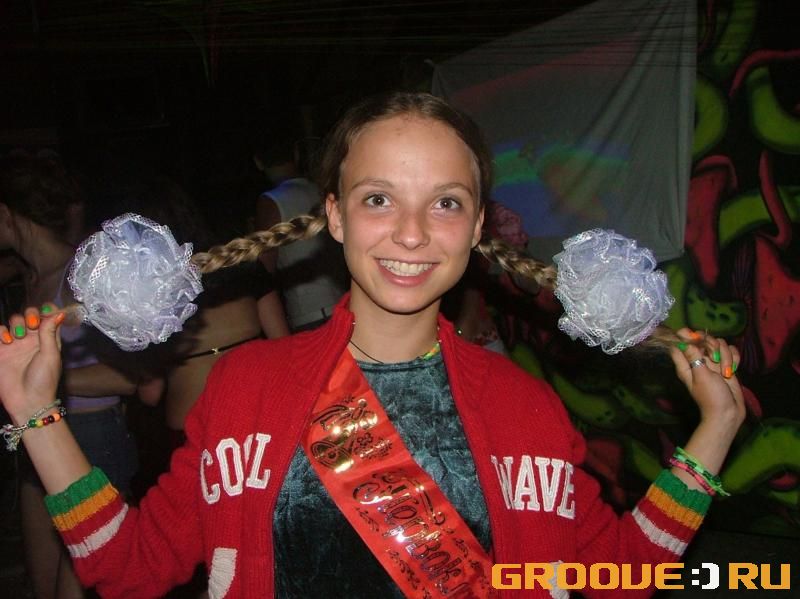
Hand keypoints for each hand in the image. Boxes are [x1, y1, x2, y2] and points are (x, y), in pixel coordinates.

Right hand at [0, 304, 63, 424]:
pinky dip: (1, 331)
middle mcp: (33, 339)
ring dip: (16, 324)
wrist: (27, 401)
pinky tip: (7, 341)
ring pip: (14, 321)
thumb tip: (60, 313)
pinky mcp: (2, 351)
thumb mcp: (51, 355)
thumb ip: (50, 333)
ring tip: (19, 337)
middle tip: (32, 325)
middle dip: (30, 314)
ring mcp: (17, 344)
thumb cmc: (44, 380)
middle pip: (30, 315)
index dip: (47, 310)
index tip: (45, 311)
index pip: (49, 317)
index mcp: (49, 339)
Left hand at [669, 328, 745, 439]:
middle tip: (715, 358)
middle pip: (702, 338)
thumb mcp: (701, 376)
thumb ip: (694, 357)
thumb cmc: (711, 397)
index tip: (697, 340)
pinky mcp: (726, 364)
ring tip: (725, 372)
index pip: (679, 342)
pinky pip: (731, 350)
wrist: (728, 412)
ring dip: (726, 355)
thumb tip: (683, 340)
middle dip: (712, 345)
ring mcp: (713, 361)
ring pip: (719, 343)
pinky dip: (734, 358)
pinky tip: (733, 370)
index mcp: (685, 363)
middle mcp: (698, 360)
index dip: (686, 336)